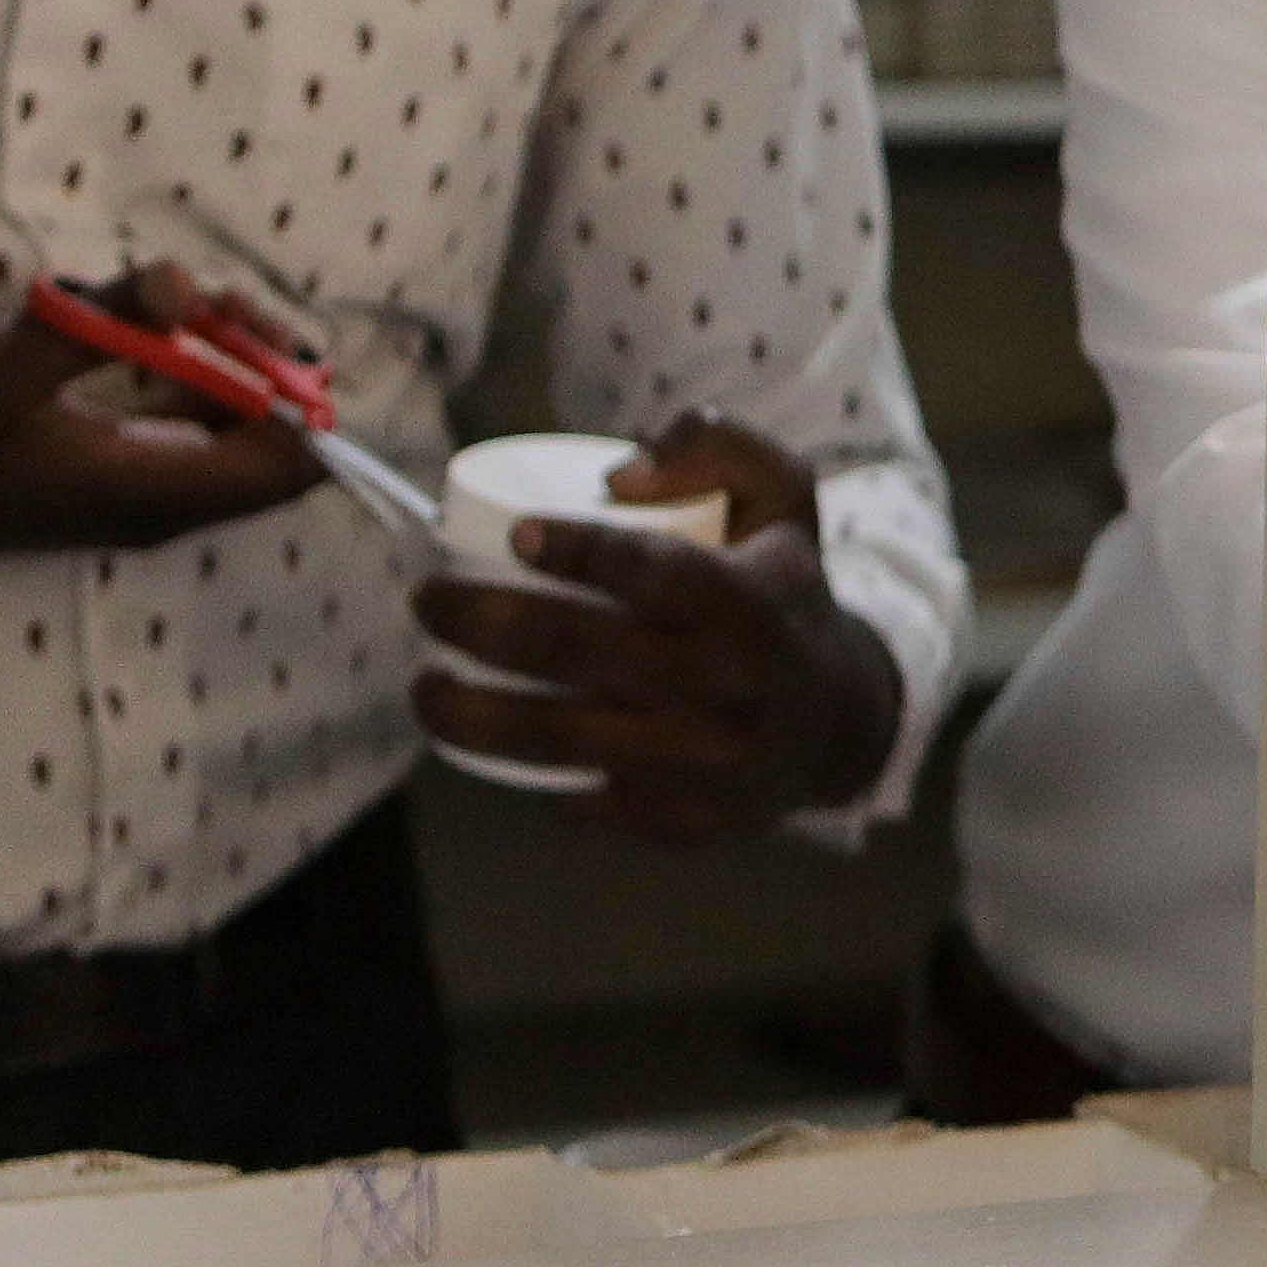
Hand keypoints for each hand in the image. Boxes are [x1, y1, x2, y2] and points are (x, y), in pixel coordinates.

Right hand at [0, 262, 319, 589]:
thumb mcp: (3, 368)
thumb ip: (100, 323)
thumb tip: (182, 285)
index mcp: (157, 491)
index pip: (294, 464)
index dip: (301, 390)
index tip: (251, 326)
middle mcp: (163, 503)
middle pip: (271, 439)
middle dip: (258, 358)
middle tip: (204, 299)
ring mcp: (136, 490)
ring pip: (226, 425)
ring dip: (219, 358)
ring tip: (171, 302)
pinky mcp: (107, 471)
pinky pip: (182, 422)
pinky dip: (181, 371)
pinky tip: (134, 327)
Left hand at [409, 416, 904, 845]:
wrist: (841, 725)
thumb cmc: (781, 596)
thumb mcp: (783, 497)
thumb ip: (716, 444)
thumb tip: (614, 477)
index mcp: (751, 606)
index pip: (650, 572)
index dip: (574, 550)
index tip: (514, 535)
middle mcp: (727, 690)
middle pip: (574, 650)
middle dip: (474, 620)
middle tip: (426, 599)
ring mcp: (700, 765)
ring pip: (553, 736)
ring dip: (462, 711)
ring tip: (425, 684)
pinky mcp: (679, 822)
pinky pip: (575, 798)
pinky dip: (518, 771)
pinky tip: (483, 741)